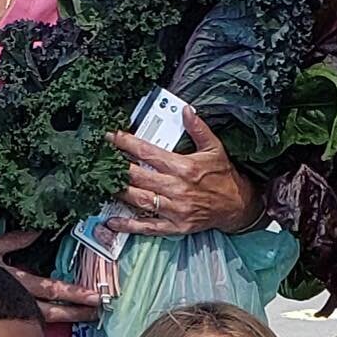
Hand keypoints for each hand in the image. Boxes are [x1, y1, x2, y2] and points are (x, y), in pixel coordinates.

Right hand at [0, 230, 102, 326]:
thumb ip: (13, 240)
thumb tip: (37, 231)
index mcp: (14, 282)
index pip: (50, 289)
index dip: (72, 293)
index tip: (94, 295)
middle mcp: (16, 301)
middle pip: (53, 310)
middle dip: (76, 310)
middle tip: (100, 311)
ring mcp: (11, 313)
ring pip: (44, 319)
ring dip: (68, 317)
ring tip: (89, 316)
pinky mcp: (5, 320)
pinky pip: (31, 323)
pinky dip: (49, 321)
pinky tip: (63, 319)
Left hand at [105, 104, 261, 238]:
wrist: (237, 206)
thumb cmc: (224, 176)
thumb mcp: (215, 148)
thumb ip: (198, 129)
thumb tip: (186, 110)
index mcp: (183, 167)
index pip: (148, 152)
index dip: (126, 143)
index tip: (110, 137)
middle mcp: (176, 188)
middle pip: (138, 176)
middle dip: (116, 167)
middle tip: (99, 160)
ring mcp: (174, 209)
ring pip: (139, 200)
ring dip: (118, 192)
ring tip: (101, 185)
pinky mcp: (175, 226)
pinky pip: (148, 226)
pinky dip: (129, 225)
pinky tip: (112, 221)